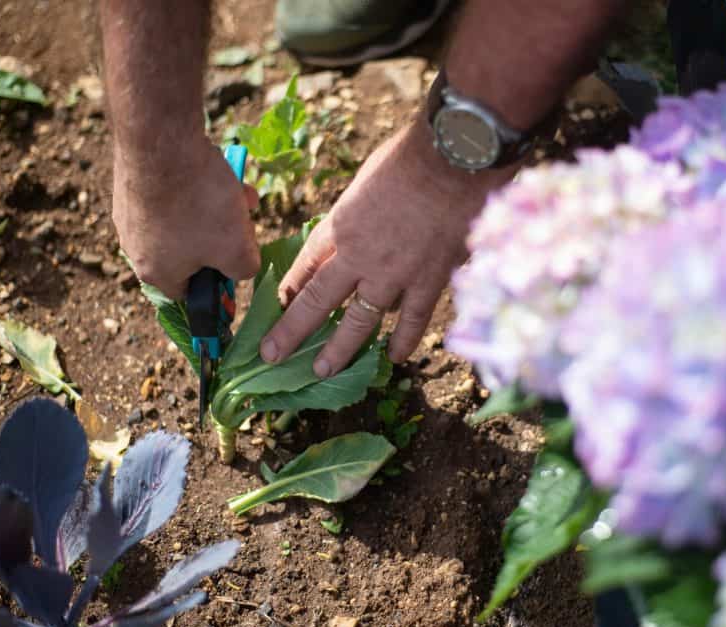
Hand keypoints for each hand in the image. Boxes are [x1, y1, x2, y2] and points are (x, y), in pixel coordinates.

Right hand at [111, 136, 259, 298]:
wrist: (161, 140)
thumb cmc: (200, 205)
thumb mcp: (237, 249)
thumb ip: (243, 270)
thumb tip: (239, 269)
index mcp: (155, 272)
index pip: (190, 293)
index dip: (218, 282)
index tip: (237, 262)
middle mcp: (134, 246)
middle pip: (191, 251)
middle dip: (223, 235)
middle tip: (244, 220)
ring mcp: (130, 211)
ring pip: (186, 218)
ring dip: (217, 207)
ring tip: (238, 191)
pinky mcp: (131, 182)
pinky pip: (172, 192)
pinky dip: (196, 185)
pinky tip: (217, 168)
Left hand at [260, 119, 515, 375]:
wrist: (453, 157)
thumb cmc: (409, 157)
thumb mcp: (365, 180)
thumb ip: (357, 212)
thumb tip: (358, 230)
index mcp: (338, 226)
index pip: (304, 266)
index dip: (288, 290)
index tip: (276, 307)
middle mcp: (358, 257)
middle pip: (317, 301)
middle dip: (291, 331)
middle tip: (272, 354)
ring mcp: (393, 274)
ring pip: (359, 322)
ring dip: (338, 349)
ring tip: (321, 370)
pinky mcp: (429, 281)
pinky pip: (413, 320)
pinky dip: (402, 341)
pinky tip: (393, 357)